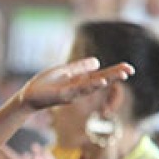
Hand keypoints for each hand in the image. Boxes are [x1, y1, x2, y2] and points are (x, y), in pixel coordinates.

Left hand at [16, 58, 133, 110]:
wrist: (28, 96)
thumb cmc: (44, 85)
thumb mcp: (64, 72)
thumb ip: (80, 67)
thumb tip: (97, 62)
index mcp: (80, 81)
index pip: (101, 75)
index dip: (114, 72)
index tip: (129, 68)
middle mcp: (79, 88)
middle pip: (101, 80)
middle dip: (115, 76)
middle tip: (130, 70)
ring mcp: (72, 93)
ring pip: (92, 86)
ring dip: (106, 80)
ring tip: (121, 75)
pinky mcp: (63, 95)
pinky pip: (79, 90)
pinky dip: (90, 86)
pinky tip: (100, 82)